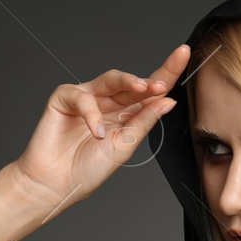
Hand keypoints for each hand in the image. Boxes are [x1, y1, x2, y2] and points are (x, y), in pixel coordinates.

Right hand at [12, 43, 190, 213]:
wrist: (56, 185)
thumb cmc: (88, 169)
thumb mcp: (125, 146)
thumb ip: (144, 122)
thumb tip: (168, 101)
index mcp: (127, 113)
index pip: (150, 91)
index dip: (167, 73)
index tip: (184, 54)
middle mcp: (108, 102)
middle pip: (132, 81)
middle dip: (149, 78)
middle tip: (161, 82)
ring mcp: (87, 98)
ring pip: (110, 80)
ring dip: (128, 81)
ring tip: (142, 89)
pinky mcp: (64, 98)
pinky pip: (82, 97)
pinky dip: (91, 113)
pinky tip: (96, 131)